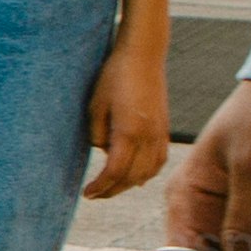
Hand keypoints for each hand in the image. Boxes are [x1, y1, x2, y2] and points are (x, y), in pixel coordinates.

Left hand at [81, 40, 172, 202]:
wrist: (143, 56)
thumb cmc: (114, 77)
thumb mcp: (95, 106)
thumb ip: (99, 135)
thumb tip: (105, 154)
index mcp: (129, 131)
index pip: (115, 171)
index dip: (100, 186)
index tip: (86, 193)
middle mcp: (149, 136)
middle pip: (132, 177)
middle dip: (112, 190)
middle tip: (94, 195)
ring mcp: (160, 133)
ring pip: (149, 172)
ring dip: (129, 184)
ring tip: (111, 188)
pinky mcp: (165, 128)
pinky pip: (159, 160)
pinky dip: (148, 173)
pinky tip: (137, 178)